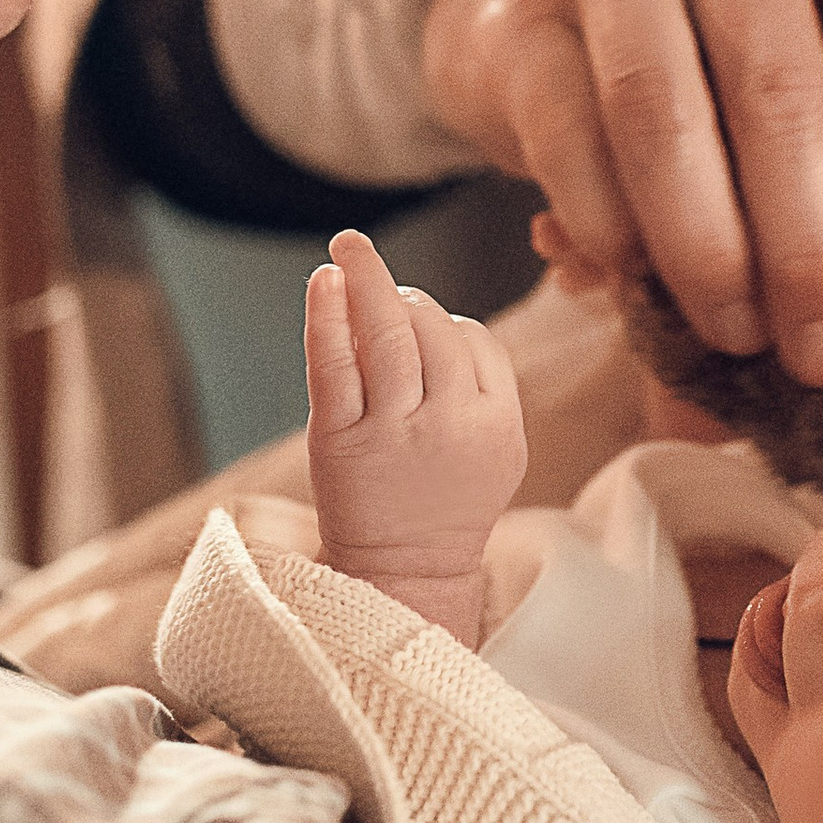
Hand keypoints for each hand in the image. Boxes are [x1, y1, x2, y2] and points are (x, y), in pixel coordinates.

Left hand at [304, 230, 527, 645]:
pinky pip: (334, 364)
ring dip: (367, 279)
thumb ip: (482, 387)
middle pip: (432, 330)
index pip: (474, 340)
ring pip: (388, 334)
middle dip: (401, 294)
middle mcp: (451, 423)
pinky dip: (327, 315)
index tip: (420, 324)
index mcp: (498, 423)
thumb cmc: (446, 503)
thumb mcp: (496, 451)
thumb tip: (432, 311)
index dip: (444, 322)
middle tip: (375, 276)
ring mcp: (394, 431)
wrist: (405, 574)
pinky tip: (324, 281)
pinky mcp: (340, 441)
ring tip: (350, 247)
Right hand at [420, 0, 822, 388]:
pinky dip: (611, 231)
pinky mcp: (526, 11)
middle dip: (808, 248)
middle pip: (782, 90)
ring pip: (666, 118)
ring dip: (707, 252)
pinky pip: (571, 140)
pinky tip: (637, 285)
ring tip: (735, 335)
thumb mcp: (820, 63)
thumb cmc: (728, 45)